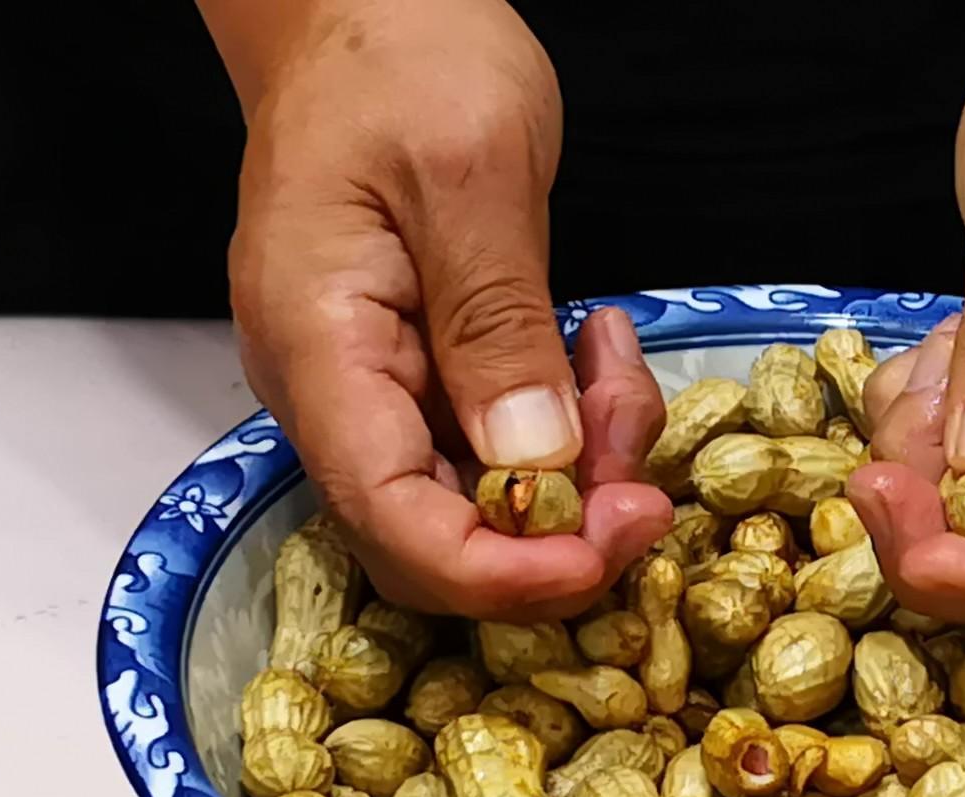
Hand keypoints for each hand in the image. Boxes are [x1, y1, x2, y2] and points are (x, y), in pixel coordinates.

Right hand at [224, 0, 670, 621]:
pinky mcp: (424, 374)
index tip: (609, 550)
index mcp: (318, 348)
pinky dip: (568, 421)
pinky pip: (501, 446)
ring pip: (483, 500)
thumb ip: (497, 327)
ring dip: (580, 469)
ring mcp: (376, 388)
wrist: (364, 10)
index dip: (502, 572)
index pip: (393, 521)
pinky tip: (597, 348)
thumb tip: (535, 465)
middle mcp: (334, 392)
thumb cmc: (401, 59)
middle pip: (437, 539)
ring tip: (618, 366)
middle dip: (558, 534)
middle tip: (645, 479)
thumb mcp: (471, 174)